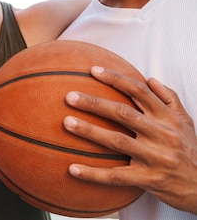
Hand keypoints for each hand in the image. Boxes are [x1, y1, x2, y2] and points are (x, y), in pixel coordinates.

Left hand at [63, 66, 196, 213]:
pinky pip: (117, 176)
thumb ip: (168, 99)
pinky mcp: (148, 180)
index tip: (93, 70)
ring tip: (66, 123)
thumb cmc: (190, 150)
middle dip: (95, 103)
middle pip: (123, 113)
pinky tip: (72, 169)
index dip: (116, 79)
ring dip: (90, 131)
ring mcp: (154, 158)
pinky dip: (93, 174)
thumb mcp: (186, 122)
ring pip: (117, 141)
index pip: (139, 91)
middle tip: (69, 96)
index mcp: (166, 118)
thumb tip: (149, 79)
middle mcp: (161, 135)